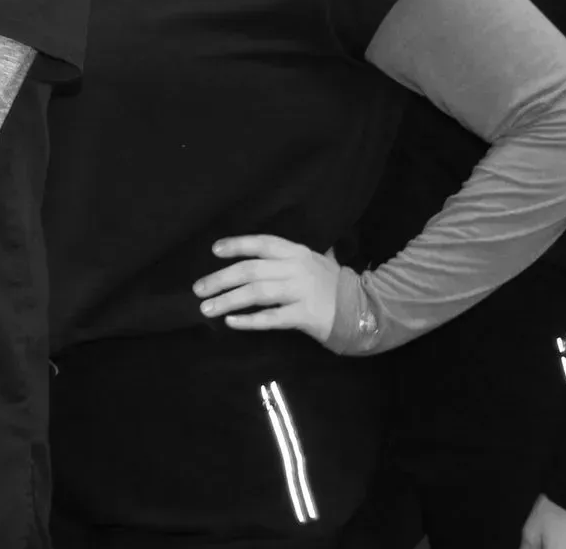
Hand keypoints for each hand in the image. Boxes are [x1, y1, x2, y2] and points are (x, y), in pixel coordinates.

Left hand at [193, 235, 339, 342]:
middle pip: (251, 270)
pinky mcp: (305, 316)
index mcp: (297, 252)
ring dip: (227, 301)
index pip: (262, 243)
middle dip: (220, 279)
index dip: (237, 245)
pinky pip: (271, 319)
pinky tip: (231, 323)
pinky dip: (249, 321)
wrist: (367, 310)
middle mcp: (296, 268)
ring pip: (256, 294)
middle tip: (198, 289)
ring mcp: (301, 292)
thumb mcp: (319, 260)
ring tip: (206, 308)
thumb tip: (266, 248)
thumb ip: (294, 255)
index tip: (215, 250)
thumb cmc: (337, 284)